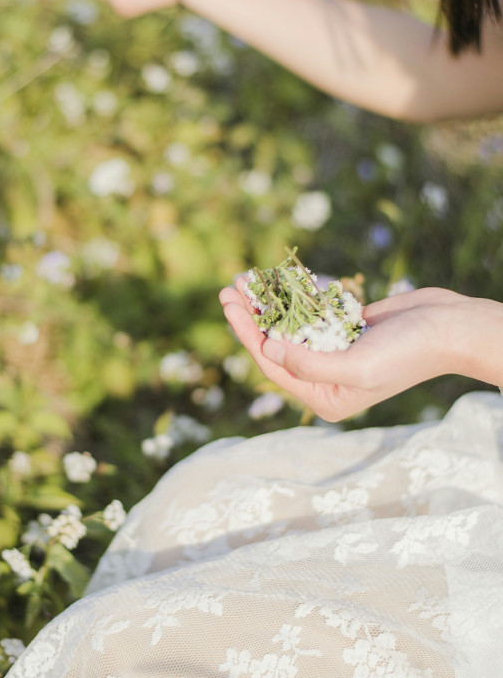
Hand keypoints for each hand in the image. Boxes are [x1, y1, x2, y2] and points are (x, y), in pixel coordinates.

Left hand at [219, 280, 471, 420]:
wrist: (447, 326)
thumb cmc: (406, 354)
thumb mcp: (355, 367)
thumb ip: (309, 364)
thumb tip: (267, 351)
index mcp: (325, 397)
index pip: (274, 366)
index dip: (248, 335)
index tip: (230, 306)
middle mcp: (325, 377)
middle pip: (276, 344)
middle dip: (251, 317)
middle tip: (228, 289)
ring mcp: (333, 351)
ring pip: (289, 326)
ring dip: (267, 303)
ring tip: (244, 280)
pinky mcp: (343, 327)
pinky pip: (310, 313)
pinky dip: (293, 297)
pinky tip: (274, 281)